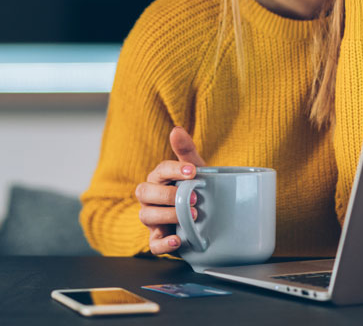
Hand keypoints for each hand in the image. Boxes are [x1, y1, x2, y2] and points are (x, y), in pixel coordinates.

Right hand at [135, 126, 205, 254]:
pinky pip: (153, 244)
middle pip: (145, 193)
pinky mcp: (158, 238)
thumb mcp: (194, 169)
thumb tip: (176, 130)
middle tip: (194, 198)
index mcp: (158, 178)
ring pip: (147, 216)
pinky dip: (164, 244)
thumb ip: (186, 150)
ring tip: (192, 215)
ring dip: (168, 215)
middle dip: (168, 195)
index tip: (194, 172)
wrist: (206, 212)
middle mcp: (150, 198)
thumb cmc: (195, 187)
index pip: (160, 170)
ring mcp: (152, 218)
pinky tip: (178, 240)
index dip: (175, 170)